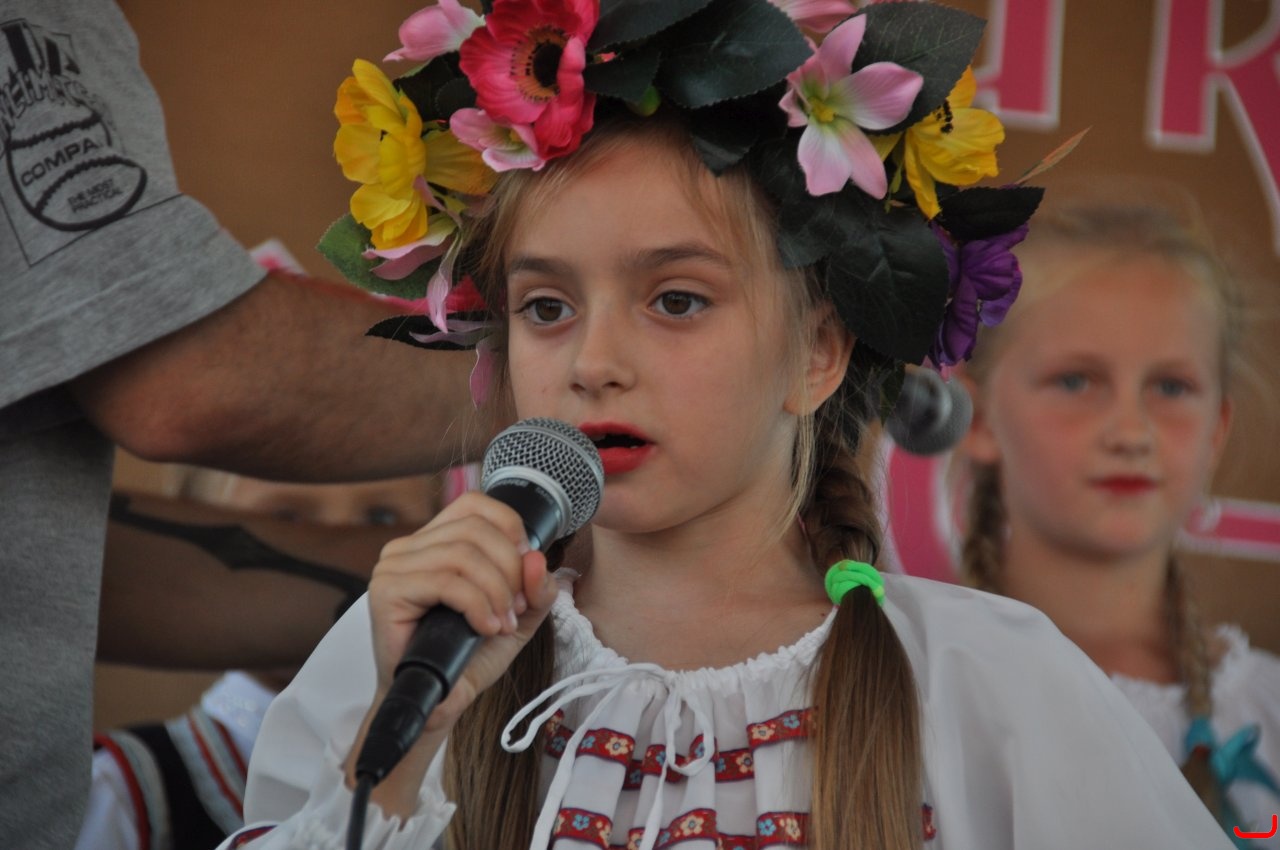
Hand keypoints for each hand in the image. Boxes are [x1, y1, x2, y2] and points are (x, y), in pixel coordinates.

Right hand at [366, 491, 558, 732]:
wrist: (438, 702)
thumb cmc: (469, 657)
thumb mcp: (518, 616)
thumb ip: (536, 588)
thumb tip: (537, 558)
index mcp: (435, 541)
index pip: (475, 504)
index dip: (510, 528)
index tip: (525, 569)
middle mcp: (408, 547)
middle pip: (475, 529)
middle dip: (509, 569)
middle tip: (516, 608)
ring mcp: (393, 566)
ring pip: (463, 555)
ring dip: (496, 591)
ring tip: (501, 623)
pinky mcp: (387, 592)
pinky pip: (446, 582)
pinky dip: (477, 605)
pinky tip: (485, 628)